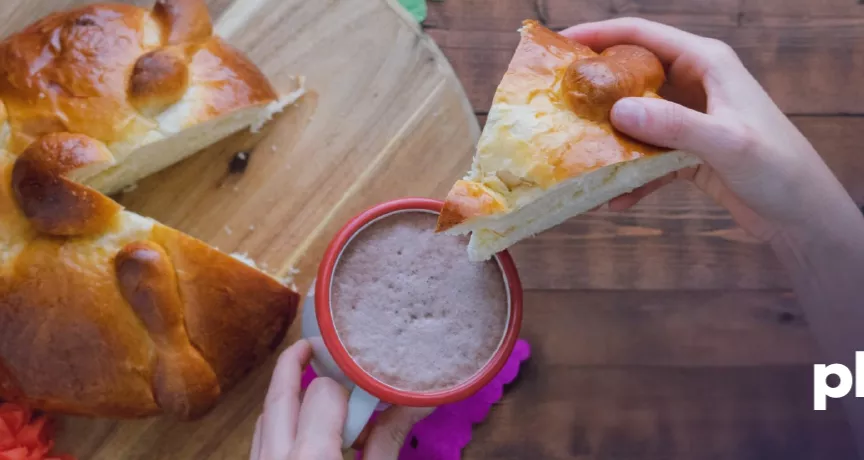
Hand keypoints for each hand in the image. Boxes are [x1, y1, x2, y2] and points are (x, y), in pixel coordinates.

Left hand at [250, 340, 432, 459]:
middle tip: (317, 344)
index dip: (345, 383)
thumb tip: (418, 401)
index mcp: (311, 456)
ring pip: (264, 416)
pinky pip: (259, 441)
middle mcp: (276, 458)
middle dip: (295, 364)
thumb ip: (388, 441)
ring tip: (310, 381)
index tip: (364, 378)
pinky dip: (276, 423)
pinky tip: (299, 426)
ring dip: (285, 394)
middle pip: (280, 394)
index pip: (323, 393)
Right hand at [561, 18, 860, 243]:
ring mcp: (690, 118)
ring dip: (610, 140)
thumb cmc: (777, 168)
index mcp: (706, 63)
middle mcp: (695, 83)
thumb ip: (673, 124)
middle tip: (558, 105)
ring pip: (636, 117)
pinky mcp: (687, 150)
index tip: (560, 44)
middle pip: (632, 74)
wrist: (802, 215)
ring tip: (580, 157)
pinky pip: (647, 154)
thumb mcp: (726, 142)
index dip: (599, 34)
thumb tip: (618, 111)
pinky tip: (617, 199)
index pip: (642, 35)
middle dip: (596, 90)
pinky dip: (631, 175)